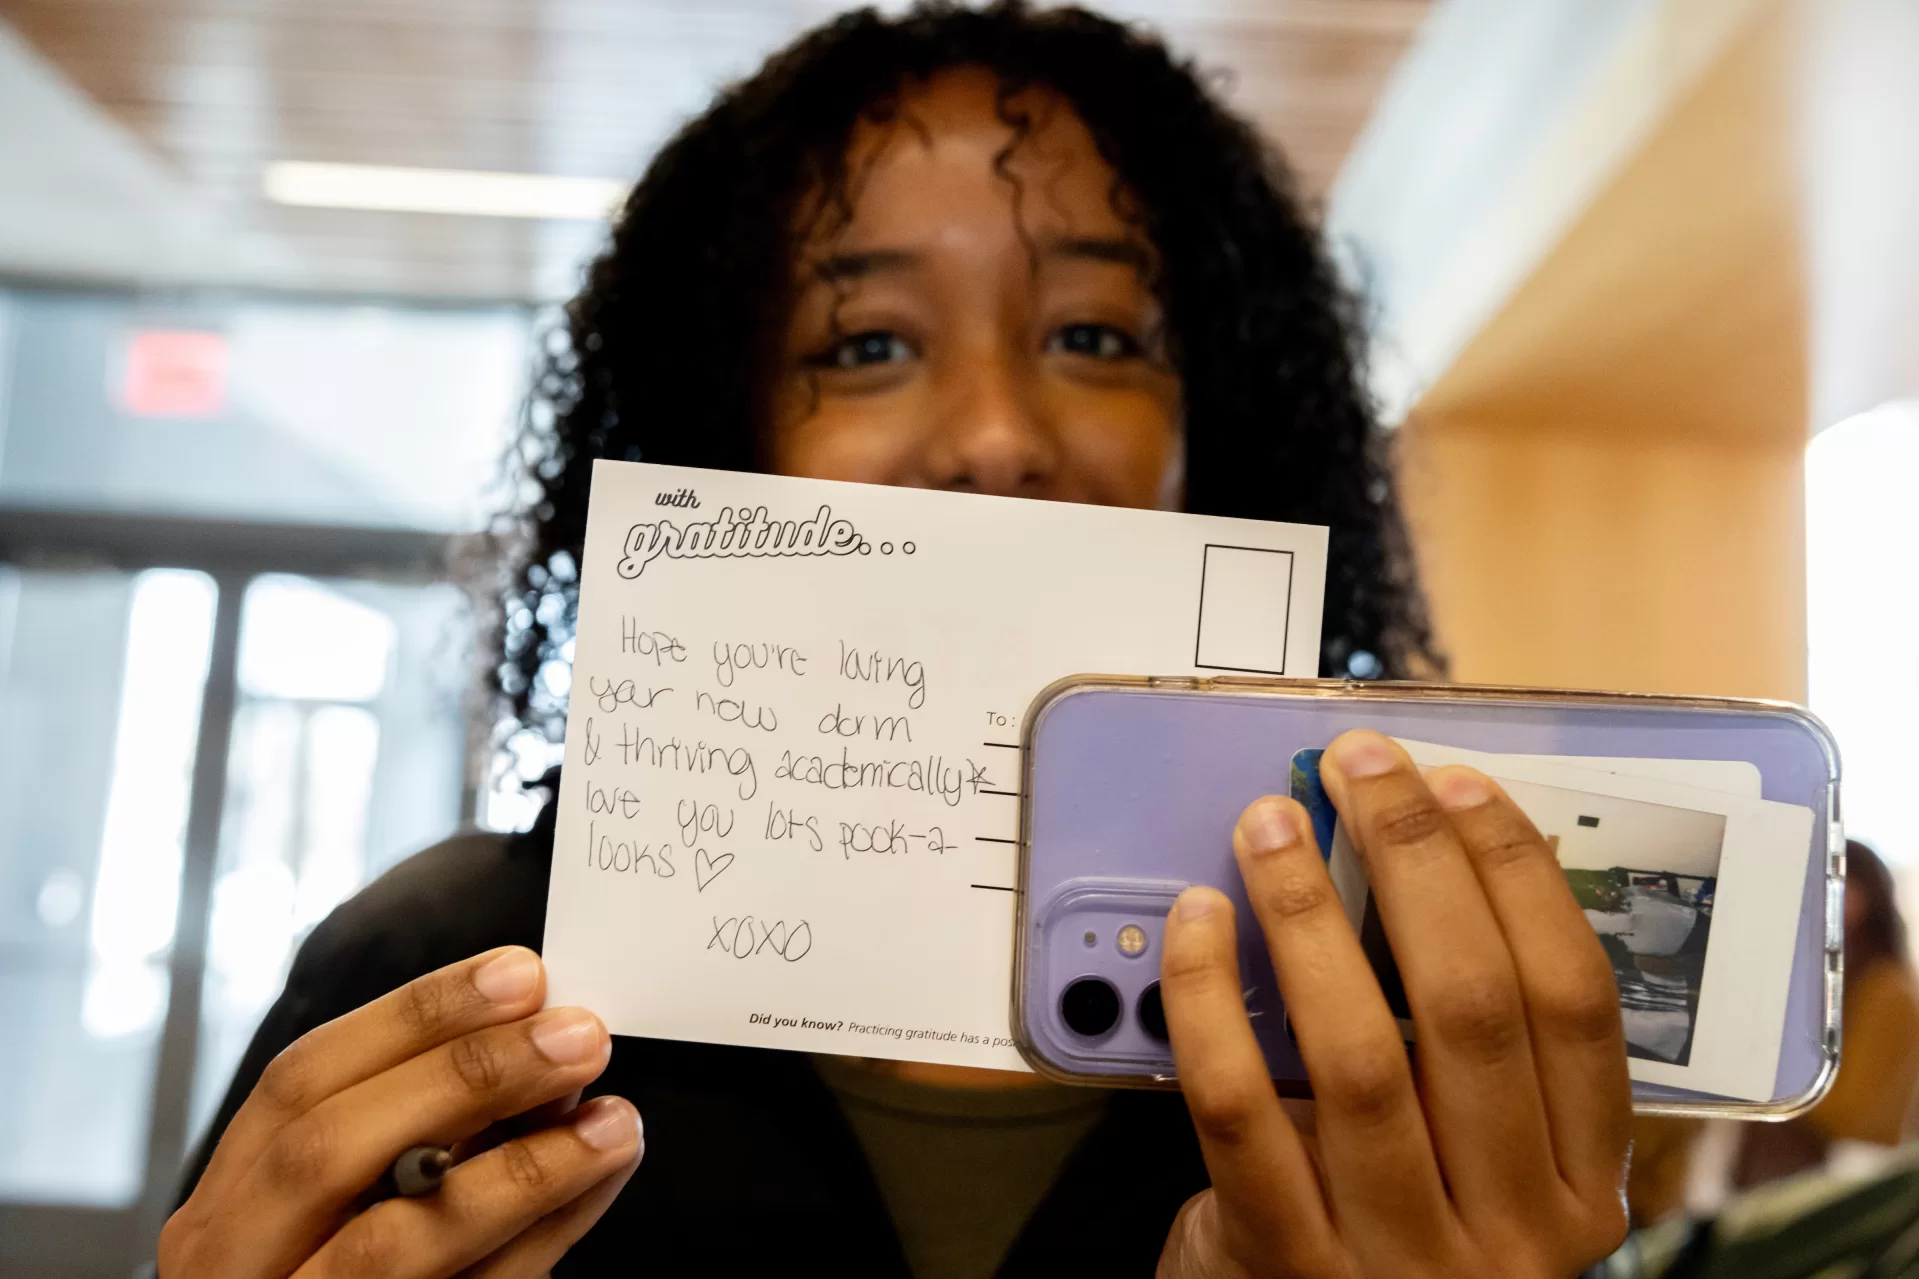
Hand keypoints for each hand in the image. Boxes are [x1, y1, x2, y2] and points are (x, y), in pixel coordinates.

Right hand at [160, 947, 641, 1277]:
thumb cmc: (341, 1278)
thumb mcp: (341, 1208)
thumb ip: (420, 1130)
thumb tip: (536, 1046)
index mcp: (224, 1206)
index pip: (301, 1081)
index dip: (413, 1017)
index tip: (519, 972)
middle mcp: (234, 1264)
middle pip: (331, 1148)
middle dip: (466, 1076)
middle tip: (578, 1036)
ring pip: (394, 1242)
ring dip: (521, 1167)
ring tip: (612, 1120)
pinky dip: (542, 1238)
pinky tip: (600, 1183)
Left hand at [1158, 730, 1630, 1277]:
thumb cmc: (1387, 1234)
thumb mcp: (1470, 1159)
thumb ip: (1462, 1044)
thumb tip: (1410, 853)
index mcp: (1579, 1188)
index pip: (1575, 1003)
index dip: (1517, 877)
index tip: (1459, 787)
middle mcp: (1511, 1232)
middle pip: (1472, 1005)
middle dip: (1414, 859)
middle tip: (1358, 769)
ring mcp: (1399, 1259)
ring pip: (1357, 1051)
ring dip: (1307, 913)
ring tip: (1271, 827)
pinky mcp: (1286, 1264)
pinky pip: (1240, 1108)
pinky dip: (1209, 1000)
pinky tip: (1197, 923)